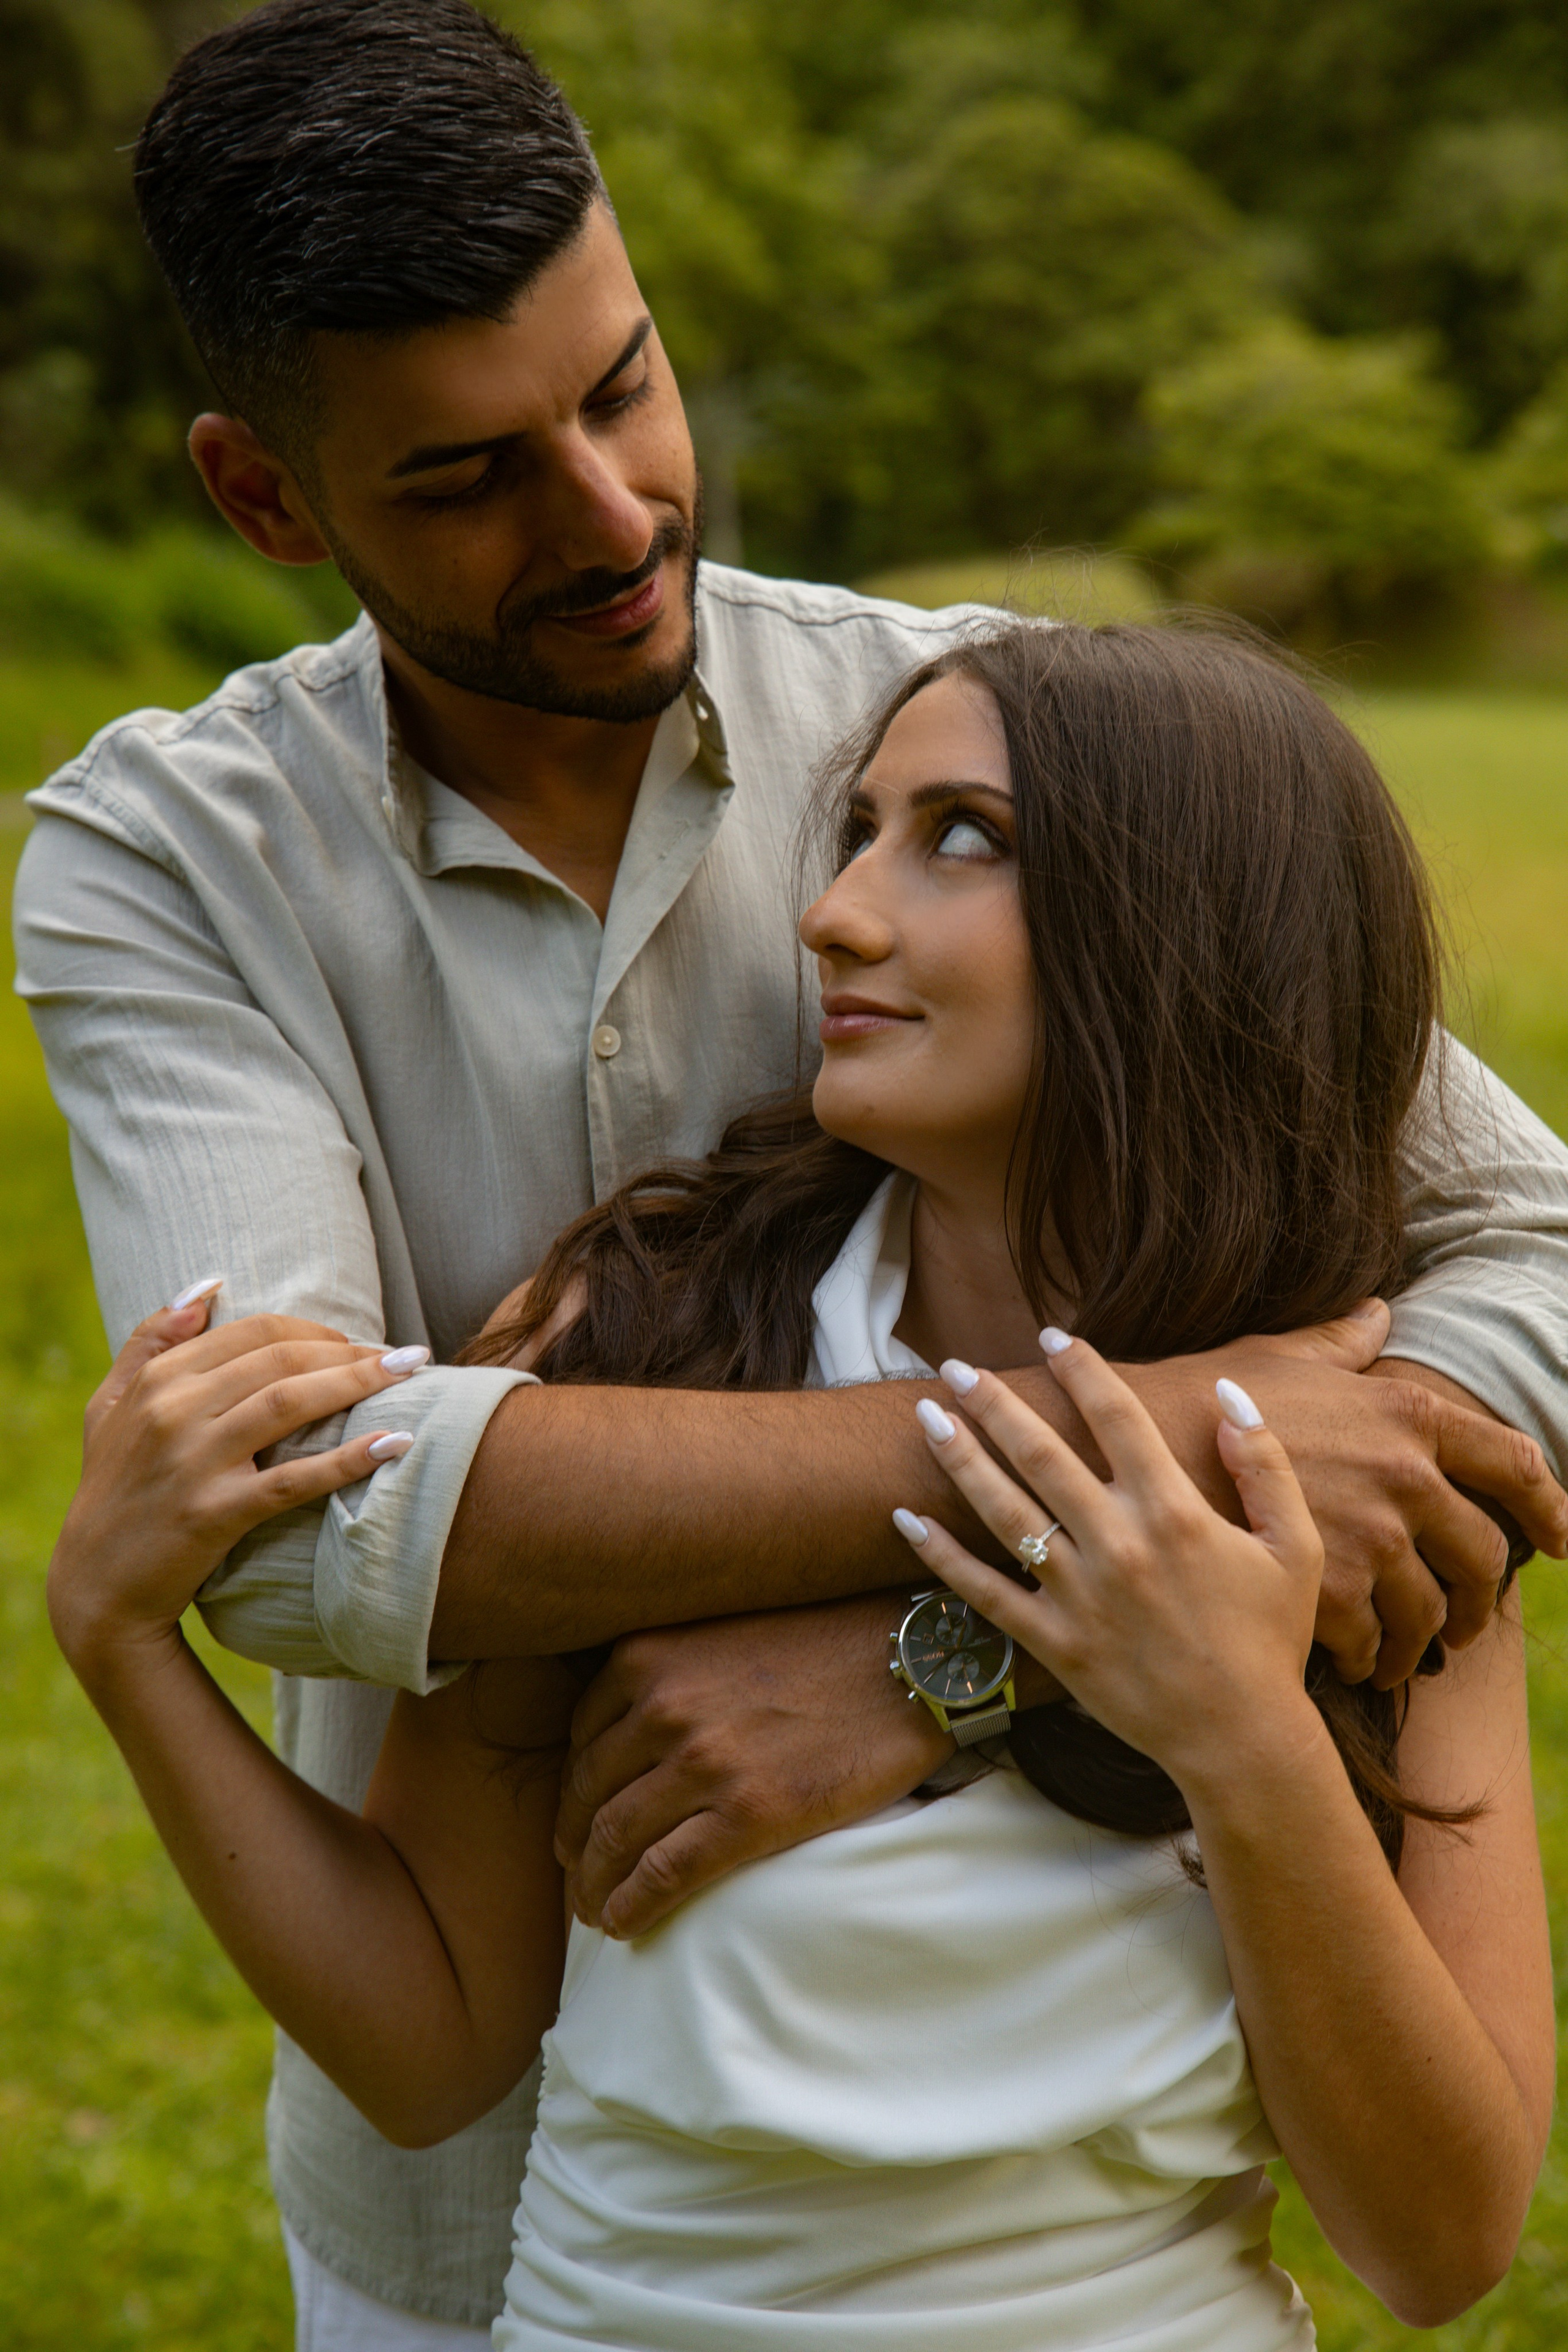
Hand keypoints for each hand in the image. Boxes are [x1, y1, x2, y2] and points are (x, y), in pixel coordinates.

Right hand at [49, 1288, 428, 1681]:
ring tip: (411, 1376)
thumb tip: (208, 1287)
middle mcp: (173, 1412)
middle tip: (403, 1356)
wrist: (95, 1588)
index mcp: (157, 1381)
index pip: (253, 1331)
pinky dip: (348, 1459)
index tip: (355, 1341)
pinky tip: (395, 1443)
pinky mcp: (213, 1514)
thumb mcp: (109, 1406)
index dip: (315, 1329)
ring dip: (358, 1383)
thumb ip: (150, 1340)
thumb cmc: (112, 1489)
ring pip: (289, 1403)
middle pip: (280, 1359)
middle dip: (350, 1350)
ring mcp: (193, 1463)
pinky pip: (293, 1480)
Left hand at [554, 1592, 955, 1937]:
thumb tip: (627, 1735)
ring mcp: (704, 1762)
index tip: (576, 1824)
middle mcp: (663, 1706)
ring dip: (594, 1885)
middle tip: (575, 1876)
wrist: (910, 1663)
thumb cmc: (826, 1644)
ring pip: (615, 1840)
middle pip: (587, 1795)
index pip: (581, 1740)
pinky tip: (623, 1924)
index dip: (573, 1793)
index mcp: (649, 1657)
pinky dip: (630, 1906)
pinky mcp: (748, 1814)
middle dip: (574, 1846)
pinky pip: (663, 1874)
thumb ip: (669, 1673)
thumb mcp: (722, 1633)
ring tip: (595, 1908)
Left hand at [901, 1340, 1324, 1791]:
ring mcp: (1081, 1596)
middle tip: (956, 1366)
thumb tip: (1229, 1395)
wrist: (1243, 1741)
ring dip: (959, 1459)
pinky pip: (986, 1593)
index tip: (1053, 1337)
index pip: (1118, 1417)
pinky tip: (905, 1521)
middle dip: (994, 1402)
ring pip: (1004, 1512)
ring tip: (924, 1417)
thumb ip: (1267, 1466)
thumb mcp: (1296, 1549)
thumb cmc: (1271, 1640)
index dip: (1083, 1370)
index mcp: (1176, 1514)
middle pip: (1042, 1453)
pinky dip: (942, 1557)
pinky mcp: (1054, 1644)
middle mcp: (1120, 1546)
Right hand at [1118, 1304, 1567, 1687]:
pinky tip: (1349, 1663)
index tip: (1563, 1540)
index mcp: (1408, 1416)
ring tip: (1401, 1657)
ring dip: (1422, 1644)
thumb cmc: (1204, 1396)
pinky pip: (1373, 1645)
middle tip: (1463, 1621)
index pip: (1515, 1463)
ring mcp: (1373, 1541)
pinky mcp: (1331, 1595)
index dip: (1552, 1507)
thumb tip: (1379, 1312)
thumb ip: (1342, 1343)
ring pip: (1431, 1616)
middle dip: (1481, 1600)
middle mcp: (1407, 1480)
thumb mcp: (1283, 1356)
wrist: (1130, 1452)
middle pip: (1485, 1558)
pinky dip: (1367, 1661)